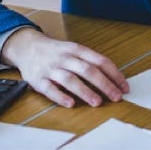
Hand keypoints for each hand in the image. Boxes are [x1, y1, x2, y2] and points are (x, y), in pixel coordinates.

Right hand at [0, 27, 128, 107]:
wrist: (26, 46)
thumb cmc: (56, 51)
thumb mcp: (74, 50)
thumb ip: (90, 61)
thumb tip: (113, 78)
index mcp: (77, 49)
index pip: (100, 61)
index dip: (114, 74)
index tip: (124, 87)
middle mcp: (65, 58)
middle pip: (88, 70)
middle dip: (104, 84)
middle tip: (116, 97)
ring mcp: (51, 68)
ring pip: (70, 79)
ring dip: (85, 91)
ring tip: (97, 102)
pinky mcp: (38, 79)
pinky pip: (49, 89)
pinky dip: (60, 96)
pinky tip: (71, 103)